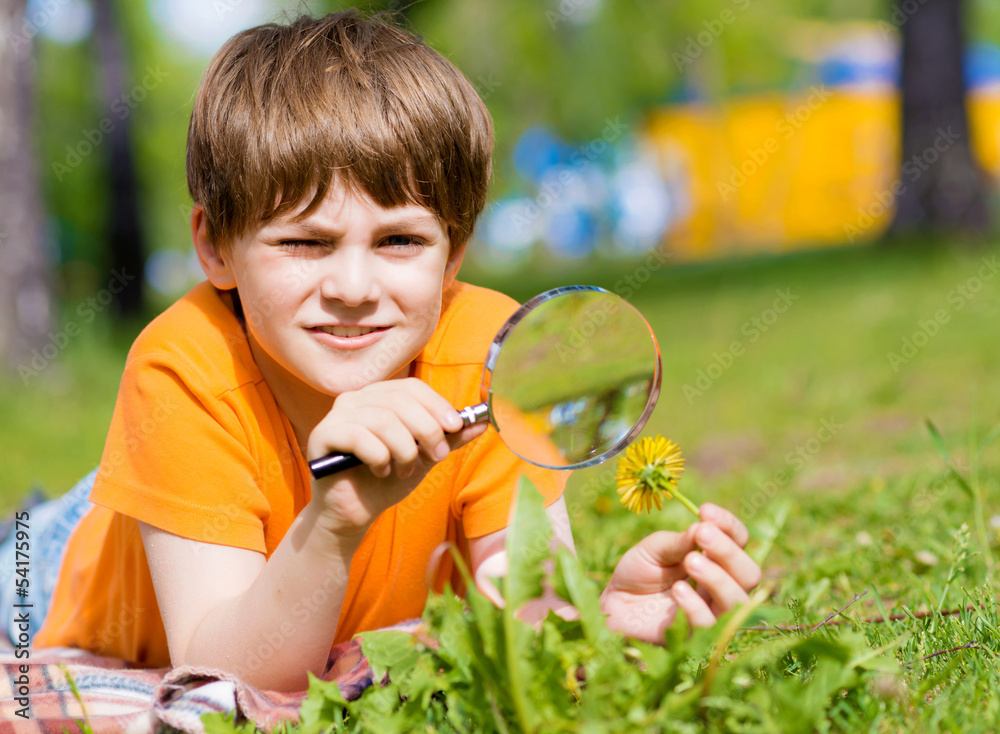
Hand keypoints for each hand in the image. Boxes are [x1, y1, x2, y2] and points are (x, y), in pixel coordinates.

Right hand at [306, 378, 485, 539]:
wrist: (354, 513)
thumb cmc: (387, 479)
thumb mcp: (424, 456)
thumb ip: (449, 438)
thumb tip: (482, 421)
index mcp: (379, 396)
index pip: (412, 387)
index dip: (437, 405)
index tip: (456, 426)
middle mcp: (356, 399)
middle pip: (400, 400)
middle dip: (427, 429)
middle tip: (437, 456)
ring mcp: (336, 415)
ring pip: (383, 419)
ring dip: (404, 449)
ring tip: (405, 469)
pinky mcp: (323, 435)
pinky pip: (359, 437)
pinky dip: (379, 457)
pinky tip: (380, 472)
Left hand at [599, 503, 760, 643]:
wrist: (613, 604)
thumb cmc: (638, 572)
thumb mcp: (655, 549)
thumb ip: (679, 541)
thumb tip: (703, 527)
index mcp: (716, 560)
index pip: (740, 541)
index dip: (729, 525)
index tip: (705, 511)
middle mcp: (722, 587)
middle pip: (749, 573)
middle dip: (728, 552)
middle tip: (703, 535)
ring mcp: (713, 613)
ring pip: (737, 601)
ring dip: (718, 578)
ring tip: (690, 561)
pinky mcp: (697, 637)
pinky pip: (709, 624)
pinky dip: (696, 605)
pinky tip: (678, 590)